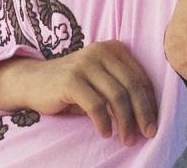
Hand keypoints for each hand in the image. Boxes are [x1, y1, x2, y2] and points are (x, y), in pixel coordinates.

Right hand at [0, 41, 156, 144]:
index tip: (154, 123)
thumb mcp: (100, 80)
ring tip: (127, 139)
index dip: (150, 101)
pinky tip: (105, 133)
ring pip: (117, 96)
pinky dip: (104, 123)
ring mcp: (85, 63)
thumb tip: (148, 115)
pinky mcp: (71, 79)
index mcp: (113, 48)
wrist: (33, 81)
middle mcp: (101, 51)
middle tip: (148, 134)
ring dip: (126, 122)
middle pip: (132, 85)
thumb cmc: (72, 85)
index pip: (140, 76)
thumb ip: (121, 88)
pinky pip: (96, 106)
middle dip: (143, 113)